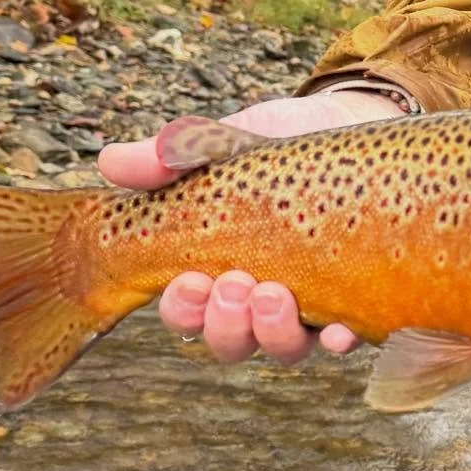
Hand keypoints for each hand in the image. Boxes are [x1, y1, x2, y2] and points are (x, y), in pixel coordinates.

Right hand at [98, 90, 402, 363]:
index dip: (183, 311)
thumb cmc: (279, 144)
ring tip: (274, 294)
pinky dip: (340, 339)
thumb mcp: (225, 143)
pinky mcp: (360, 297)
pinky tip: (339, 329)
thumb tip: (110, 162)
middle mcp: (260, 298)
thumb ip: (173, 156)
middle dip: (224, 325)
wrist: (354, 122)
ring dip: (273, 333)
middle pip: (230, 341)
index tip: (187, 281)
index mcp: (217, 269)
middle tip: (232, 285)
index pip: (187, 312)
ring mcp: (311, 303)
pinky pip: (349, 336)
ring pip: (284, 348)